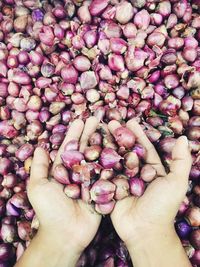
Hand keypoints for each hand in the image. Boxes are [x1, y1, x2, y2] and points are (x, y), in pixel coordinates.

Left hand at [18, 117, 100, 266]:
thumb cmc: (50, 210)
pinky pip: (108, 173)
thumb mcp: (38, 187)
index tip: (81, 119)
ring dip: (102, 143)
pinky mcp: (101, 189)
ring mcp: (90, 180)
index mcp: (63, 170)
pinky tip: (119, 148)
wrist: (66, 233)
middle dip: (90, 133)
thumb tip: (40, 147)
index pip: (70, 147)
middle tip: (97, 118)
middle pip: (85, 149)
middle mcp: (77, 173)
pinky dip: (113, 161)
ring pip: (97, 158)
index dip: (75, 133)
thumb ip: (39, 167)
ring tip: (109, 128)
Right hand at [108, 119, 191, 266]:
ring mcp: (123, 180)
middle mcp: (137, 173)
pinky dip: (99, 161)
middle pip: (126, 150)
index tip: (129, 121)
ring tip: (99, 131)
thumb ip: (181, 160)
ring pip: (114, 159)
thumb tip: (184, 138)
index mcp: (152, 169)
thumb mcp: (176, 182)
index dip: (137, 134)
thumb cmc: (162, 206)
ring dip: (107, 145)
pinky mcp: (111, 188)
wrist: (144, 230)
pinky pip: (104, 172)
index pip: (144, 147)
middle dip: (119, 135)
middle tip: (110, 121)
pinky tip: (91, 148)